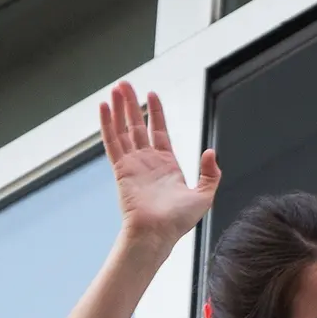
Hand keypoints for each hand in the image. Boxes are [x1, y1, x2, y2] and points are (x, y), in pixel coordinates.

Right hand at [99, 81, 220, 255]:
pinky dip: (108, 124)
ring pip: (123, 129)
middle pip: (137, 126)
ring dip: (119, 108)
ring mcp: (133, 164)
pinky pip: (112, 142)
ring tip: (116, 88)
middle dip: (132, 104)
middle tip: (124, 84)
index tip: (152, 94)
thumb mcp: (204, 196)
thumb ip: (210, 174)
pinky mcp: (120, 169)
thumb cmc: (179, 221)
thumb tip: (211, 152)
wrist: (157, 233)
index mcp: (167, 166)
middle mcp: (148, 162)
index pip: (159, 132)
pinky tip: (105, 107)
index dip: (156, 113)